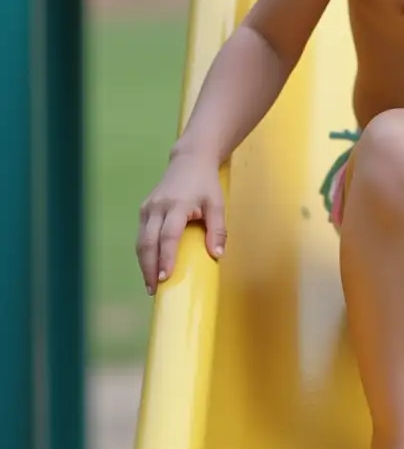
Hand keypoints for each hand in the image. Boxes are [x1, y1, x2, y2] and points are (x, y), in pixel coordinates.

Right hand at [136, 151, 225, 293]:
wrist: (190, 160)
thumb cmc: (206, 184)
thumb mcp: (217, 204)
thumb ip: (218, 230)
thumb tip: (217, 255)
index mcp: (177, 205)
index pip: (169, 236)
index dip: (166, 257)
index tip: (165, 278)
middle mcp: (158, 207)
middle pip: (148, 242)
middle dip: (149, 267)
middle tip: (153, 289)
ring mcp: (148, 207)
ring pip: (141, 240)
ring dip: (144, 263)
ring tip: (150, 284)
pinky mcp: (144, 209)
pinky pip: (141, 234)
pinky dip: (144, 253)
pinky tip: (149, 266)